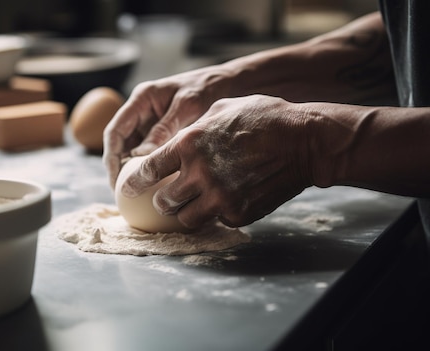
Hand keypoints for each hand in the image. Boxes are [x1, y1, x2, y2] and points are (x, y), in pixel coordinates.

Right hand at [102, 64, 238, 187]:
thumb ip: (165, 128)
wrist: (225, 83)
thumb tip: (142, 156)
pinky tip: (154, 186)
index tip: (115, 178)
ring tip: (135, 194)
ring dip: (131, 169)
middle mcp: (141, 111)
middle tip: (122, 193)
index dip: (111, 156)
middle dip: (117, 168)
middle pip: (120, 143)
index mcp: (141, 99)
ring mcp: (150, 122)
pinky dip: (149, 166)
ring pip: (132, 149)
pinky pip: (149, 151)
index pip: (115, 131)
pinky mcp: (161, 132)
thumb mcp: (187, 106)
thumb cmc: (206, 89)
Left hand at [120, 95, 315, 227]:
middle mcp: (199, 173)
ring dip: (186, 212)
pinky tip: (226, 201)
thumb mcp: (220, 110)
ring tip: (194, 204)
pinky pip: (217, 221)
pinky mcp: (238, 213)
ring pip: (186, 218)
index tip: (126, 188)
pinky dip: (217, 214)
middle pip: (164, 201)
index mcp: (189, 144)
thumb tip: (175, 141)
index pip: (147, 171)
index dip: (133, 182)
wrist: (304, 141)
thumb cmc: (264, 118)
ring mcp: (219, 197)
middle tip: (166, 198)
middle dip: (162, 201)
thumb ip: (193, 129)